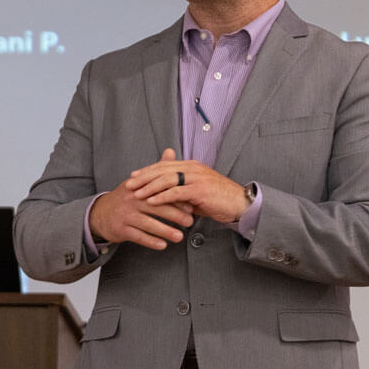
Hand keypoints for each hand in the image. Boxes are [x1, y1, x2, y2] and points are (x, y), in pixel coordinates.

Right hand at [89, 149, 194, 249]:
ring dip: (165, 231)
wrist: (101, 214)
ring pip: (148, 224)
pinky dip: (151, 242)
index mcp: (139, 188)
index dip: (177, 198)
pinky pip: (138, 236)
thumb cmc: (126, 198)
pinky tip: (163, 246)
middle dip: (175, 215)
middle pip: (156, 207)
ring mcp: (125, 215)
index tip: (192, 204)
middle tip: (190, 222)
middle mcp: (131, 200)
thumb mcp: (139, 182)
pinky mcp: (121, 229)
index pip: (160, 192)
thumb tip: (171, 151)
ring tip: (180, 237)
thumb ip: (157, 169)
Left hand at [125, 152, 250, 223]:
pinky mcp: (199, 190)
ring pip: (166, 180)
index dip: (147, 170)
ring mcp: (196, 178)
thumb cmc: (218, 200)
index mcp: (191, 166)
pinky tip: (150, 202)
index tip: (133, 176)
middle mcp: (192, 168)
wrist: (239, 204)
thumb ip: (181, 189)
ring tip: (135, 193)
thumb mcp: (196, 192)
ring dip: (149, 187)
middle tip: (128, 184)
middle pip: (162, 170)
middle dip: (143, 177)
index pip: (164, 165)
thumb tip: (164, 194)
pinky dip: (161, 197)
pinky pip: (176, 192)